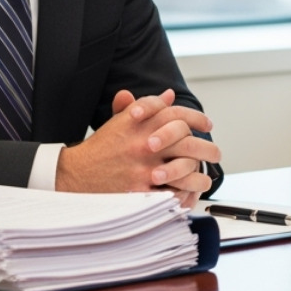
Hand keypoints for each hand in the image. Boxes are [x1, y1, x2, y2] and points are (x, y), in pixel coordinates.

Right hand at [56, 90, 221, 204]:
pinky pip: (172, 192)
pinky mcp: (140, 190)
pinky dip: (183, 195)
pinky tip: (189, 195)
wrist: (75, 175)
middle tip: (216, 152)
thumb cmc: (101, 148)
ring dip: (200, 175)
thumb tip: (170, 95)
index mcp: (140, 123)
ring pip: (186, 169)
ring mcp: (143, 167)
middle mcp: (143, 142)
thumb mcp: (120, 122)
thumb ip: (146, 107)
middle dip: (208, 148)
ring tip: (205, 179)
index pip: (177, 114)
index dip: (197, 117)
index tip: (207, 124)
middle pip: (189, 141)